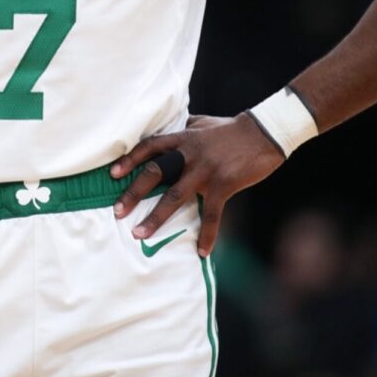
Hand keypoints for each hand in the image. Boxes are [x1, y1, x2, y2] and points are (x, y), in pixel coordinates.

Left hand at [110, 114, 284, 256]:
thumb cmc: (230, 129)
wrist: (264, 133)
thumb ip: (182, 130)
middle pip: (155, 173)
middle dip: (133, 193)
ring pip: (175, 197)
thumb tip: (166, 130)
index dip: (129, 159)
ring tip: (139, 234)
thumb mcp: (201, 124)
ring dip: (156, 217)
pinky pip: (212, 215)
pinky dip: (207, 235)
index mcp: (182, 138)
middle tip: (117, 211)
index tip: (112, 174)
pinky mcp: (224, 185)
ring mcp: (206, 171)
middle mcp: (189, 154)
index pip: (149, 147)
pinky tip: (201, 252)